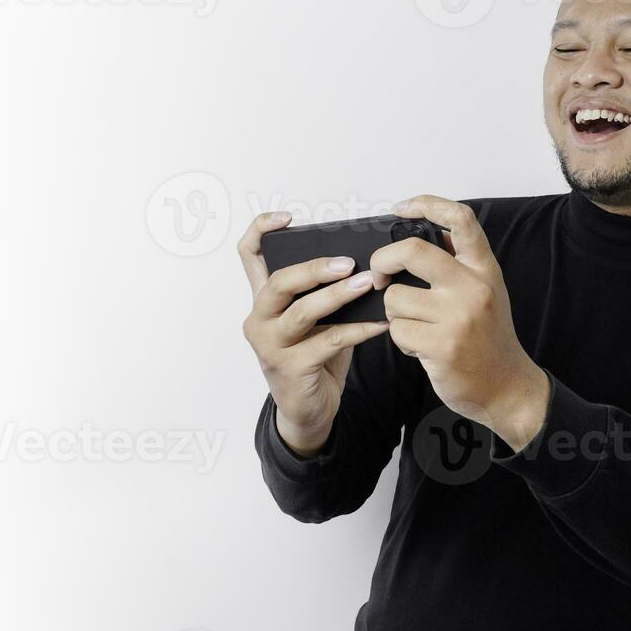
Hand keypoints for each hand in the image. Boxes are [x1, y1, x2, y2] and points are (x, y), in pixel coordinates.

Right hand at [238, 211, 389, 454]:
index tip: (287, 218)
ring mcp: (270, 345)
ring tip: (368, 284)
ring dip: (339, 295)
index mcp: (263, 300)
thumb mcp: (316, 320)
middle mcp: (259, 319)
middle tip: (348, 262)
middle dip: (314, 268)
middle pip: (278, 282)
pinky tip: (381, 323)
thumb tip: (363, 263)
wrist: (307, 411)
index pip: (248, 255)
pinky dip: (359, 329)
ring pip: (303, 311)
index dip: (261, 230)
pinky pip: (329, 341)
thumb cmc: (314, 358)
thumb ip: (324, 293)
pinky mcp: (290, 368)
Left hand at [369, 195, 548, 448]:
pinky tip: (421, 347)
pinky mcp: (442, 345)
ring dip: (396, 314)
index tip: (401, 208)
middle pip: (412, 251)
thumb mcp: (486, 290)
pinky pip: (398, 330)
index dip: (426, 204)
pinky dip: (401, 339)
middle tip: (380, 274)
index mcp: (484, 269)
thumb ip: (460, 263)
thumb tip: (424, 231)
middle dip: (383, 261)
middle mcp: (473, 287)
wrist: (507, 386)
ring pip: (396, 298)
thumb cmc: (488, 338)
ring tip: (418, 327)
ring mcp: (458, 317)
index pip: (460, 220)